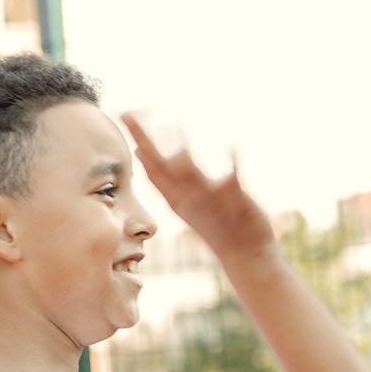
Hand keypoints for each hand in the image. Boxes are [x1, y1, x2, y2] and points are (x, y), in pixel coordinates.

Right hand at [123, 116, 277, 265]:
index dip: (138, 140)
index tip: (124, 114)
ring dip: (182, 147)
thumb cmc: (217, 227)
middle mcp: (187, 198)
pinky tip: (231, 143)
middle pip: (160, 165)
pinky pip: (232, 178)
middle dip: (145, 139)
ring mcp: (209, 199)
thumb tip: (142, 154)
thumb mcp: (186, 205)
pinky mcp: (235, 199)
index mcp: (177, 200)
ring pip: (190, 170)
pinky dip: (233, 160)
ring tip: (174, 121)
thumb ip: (166, 182)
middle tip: (129, 114)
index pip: (151, 167)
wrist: (246, 257)